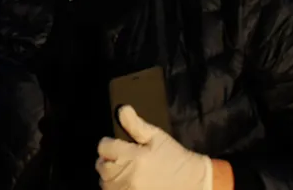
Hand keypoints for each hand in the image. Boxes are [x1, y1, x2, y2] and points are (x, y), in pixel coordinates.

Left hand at [97, 106, 211, 189]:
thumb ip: (135, 124)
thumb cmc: (173, 157)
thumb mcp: (156, 136)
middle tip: (122, 158)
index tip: (118, 145)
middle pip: (101, 166)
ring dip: (111, 175)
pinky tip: (127, 182)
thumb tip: (122, 110)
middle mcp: (128, 176)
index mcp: (134, 157)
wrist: (190, 182)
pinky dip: (116, 188)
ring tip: (125, 171)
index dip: (109, 143)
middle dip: (109, 160)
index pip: (104, 147)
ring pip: (105, 182)